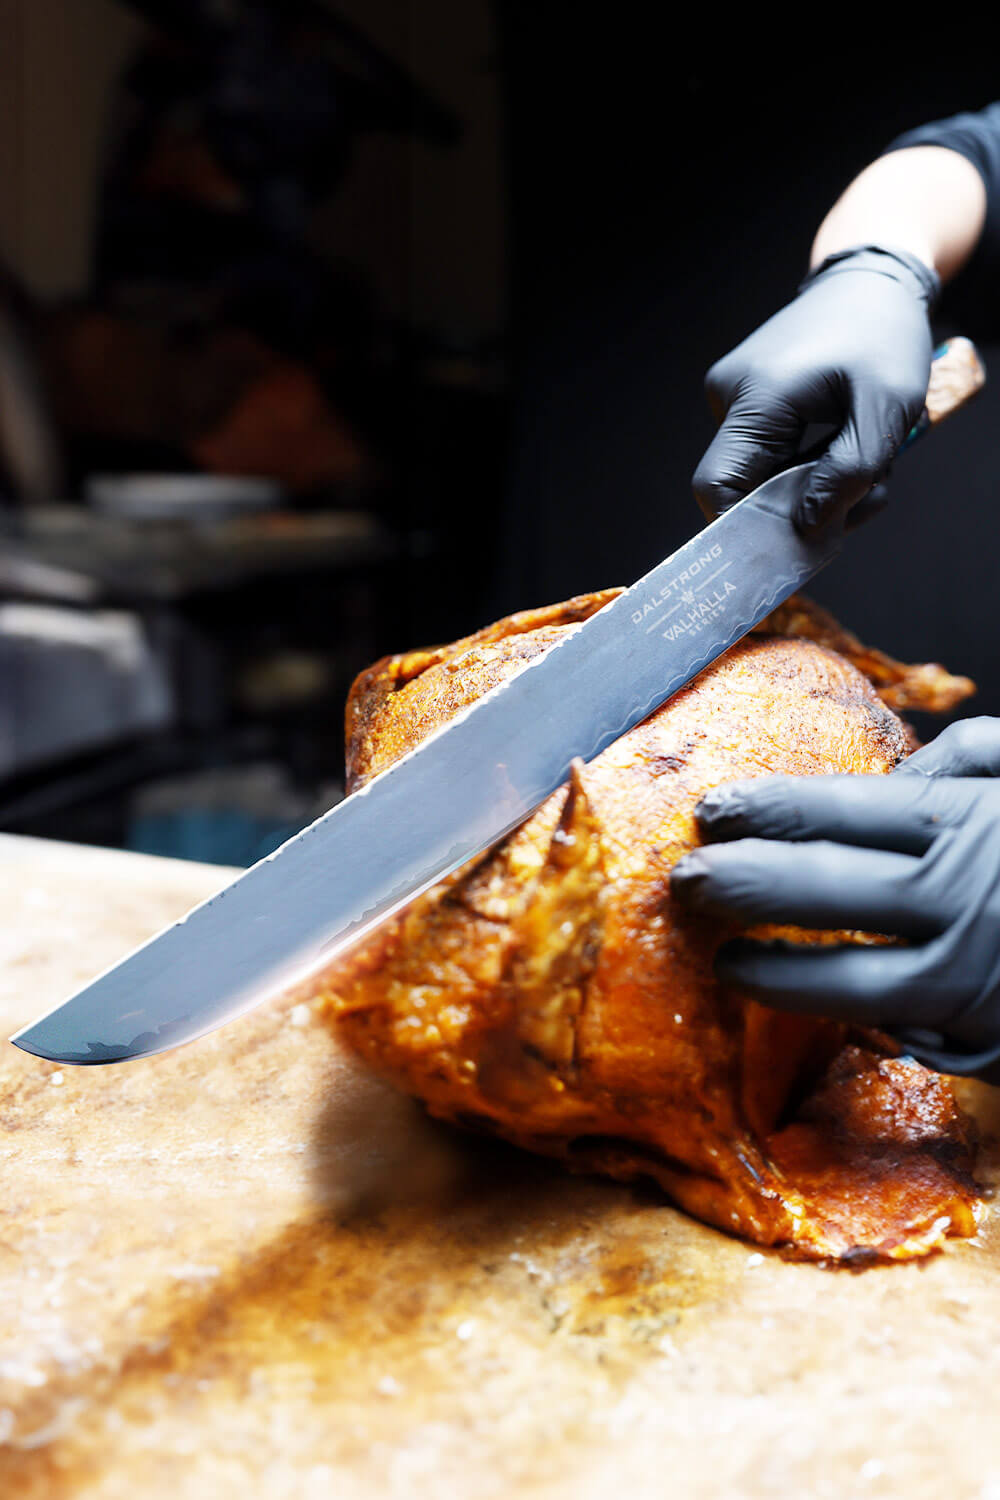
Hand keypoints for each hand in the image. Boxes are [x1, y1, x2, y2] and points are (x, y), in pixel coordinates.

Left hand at [670, 718, 999, 1078]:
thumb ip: (964, 762)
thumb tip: (888, 781)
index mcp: (972, 825)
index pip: (839, 813)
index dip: (767, 811)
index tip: (714, 811)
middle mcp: (966, 900)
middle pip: (825, 891)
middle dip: (744, 886)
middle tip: (687, 882)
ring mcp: (977, 979)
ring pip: (851, 982)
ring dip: (778, 972)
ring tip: (726, 960)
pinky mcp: (993, 1040)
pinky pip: (905, 1031)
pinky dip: (851, 1019)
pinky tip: (809, 1006)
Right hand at [692, 244, 937, 532]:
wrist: (870, 282)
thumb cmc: (883, 337)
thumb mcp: (889, 407)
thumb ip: (850, 471)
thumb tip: (806, 524)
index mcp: (756, 397)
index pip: (719, 488)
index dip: (745, 529)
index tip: (792, 547)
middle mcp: (729, 396)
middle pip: (743, 488)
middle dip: (800, 508)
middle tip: (861, 498)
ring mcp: (732, 395)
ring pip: (759, 475)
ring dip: (812, 486)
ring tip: (864, 465)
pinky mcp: (745, 398)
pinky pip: (766, 454)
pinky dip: (807, 465)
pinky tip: (841, 446)